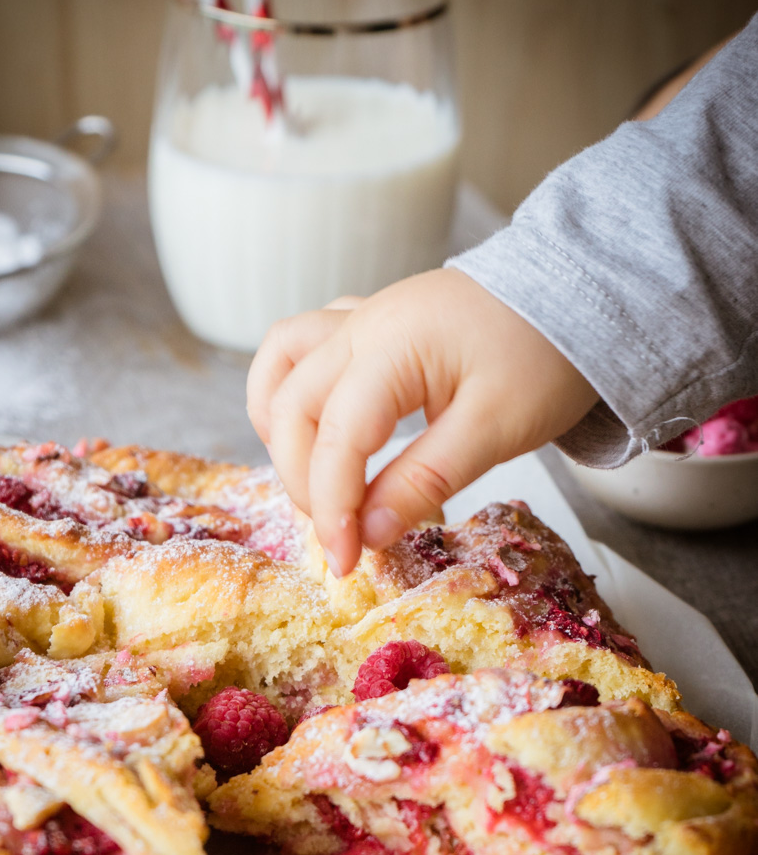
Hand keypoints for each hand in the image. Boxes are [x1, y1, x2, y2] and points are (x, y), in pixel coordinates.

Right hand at [247, 268, 596, 576]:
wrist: (574, 293)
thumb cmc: (545, 356)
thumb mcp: (496, 428)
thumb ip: (426, 479)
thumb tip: (367, 531)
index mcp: (393, 348)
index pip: (337, 437)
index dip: (332, 506)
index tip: (345, 560)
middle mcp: (361, 326)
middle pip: (292, 408)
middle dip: (303, 481)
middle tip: (339, 535)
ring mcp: (359, 319)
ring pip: (280, 368)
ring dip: (280, 430)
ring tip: (310, 482)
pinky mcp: (367, 323)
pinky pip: (299, 347)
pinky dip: (288, 390)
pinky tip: (313, 428)